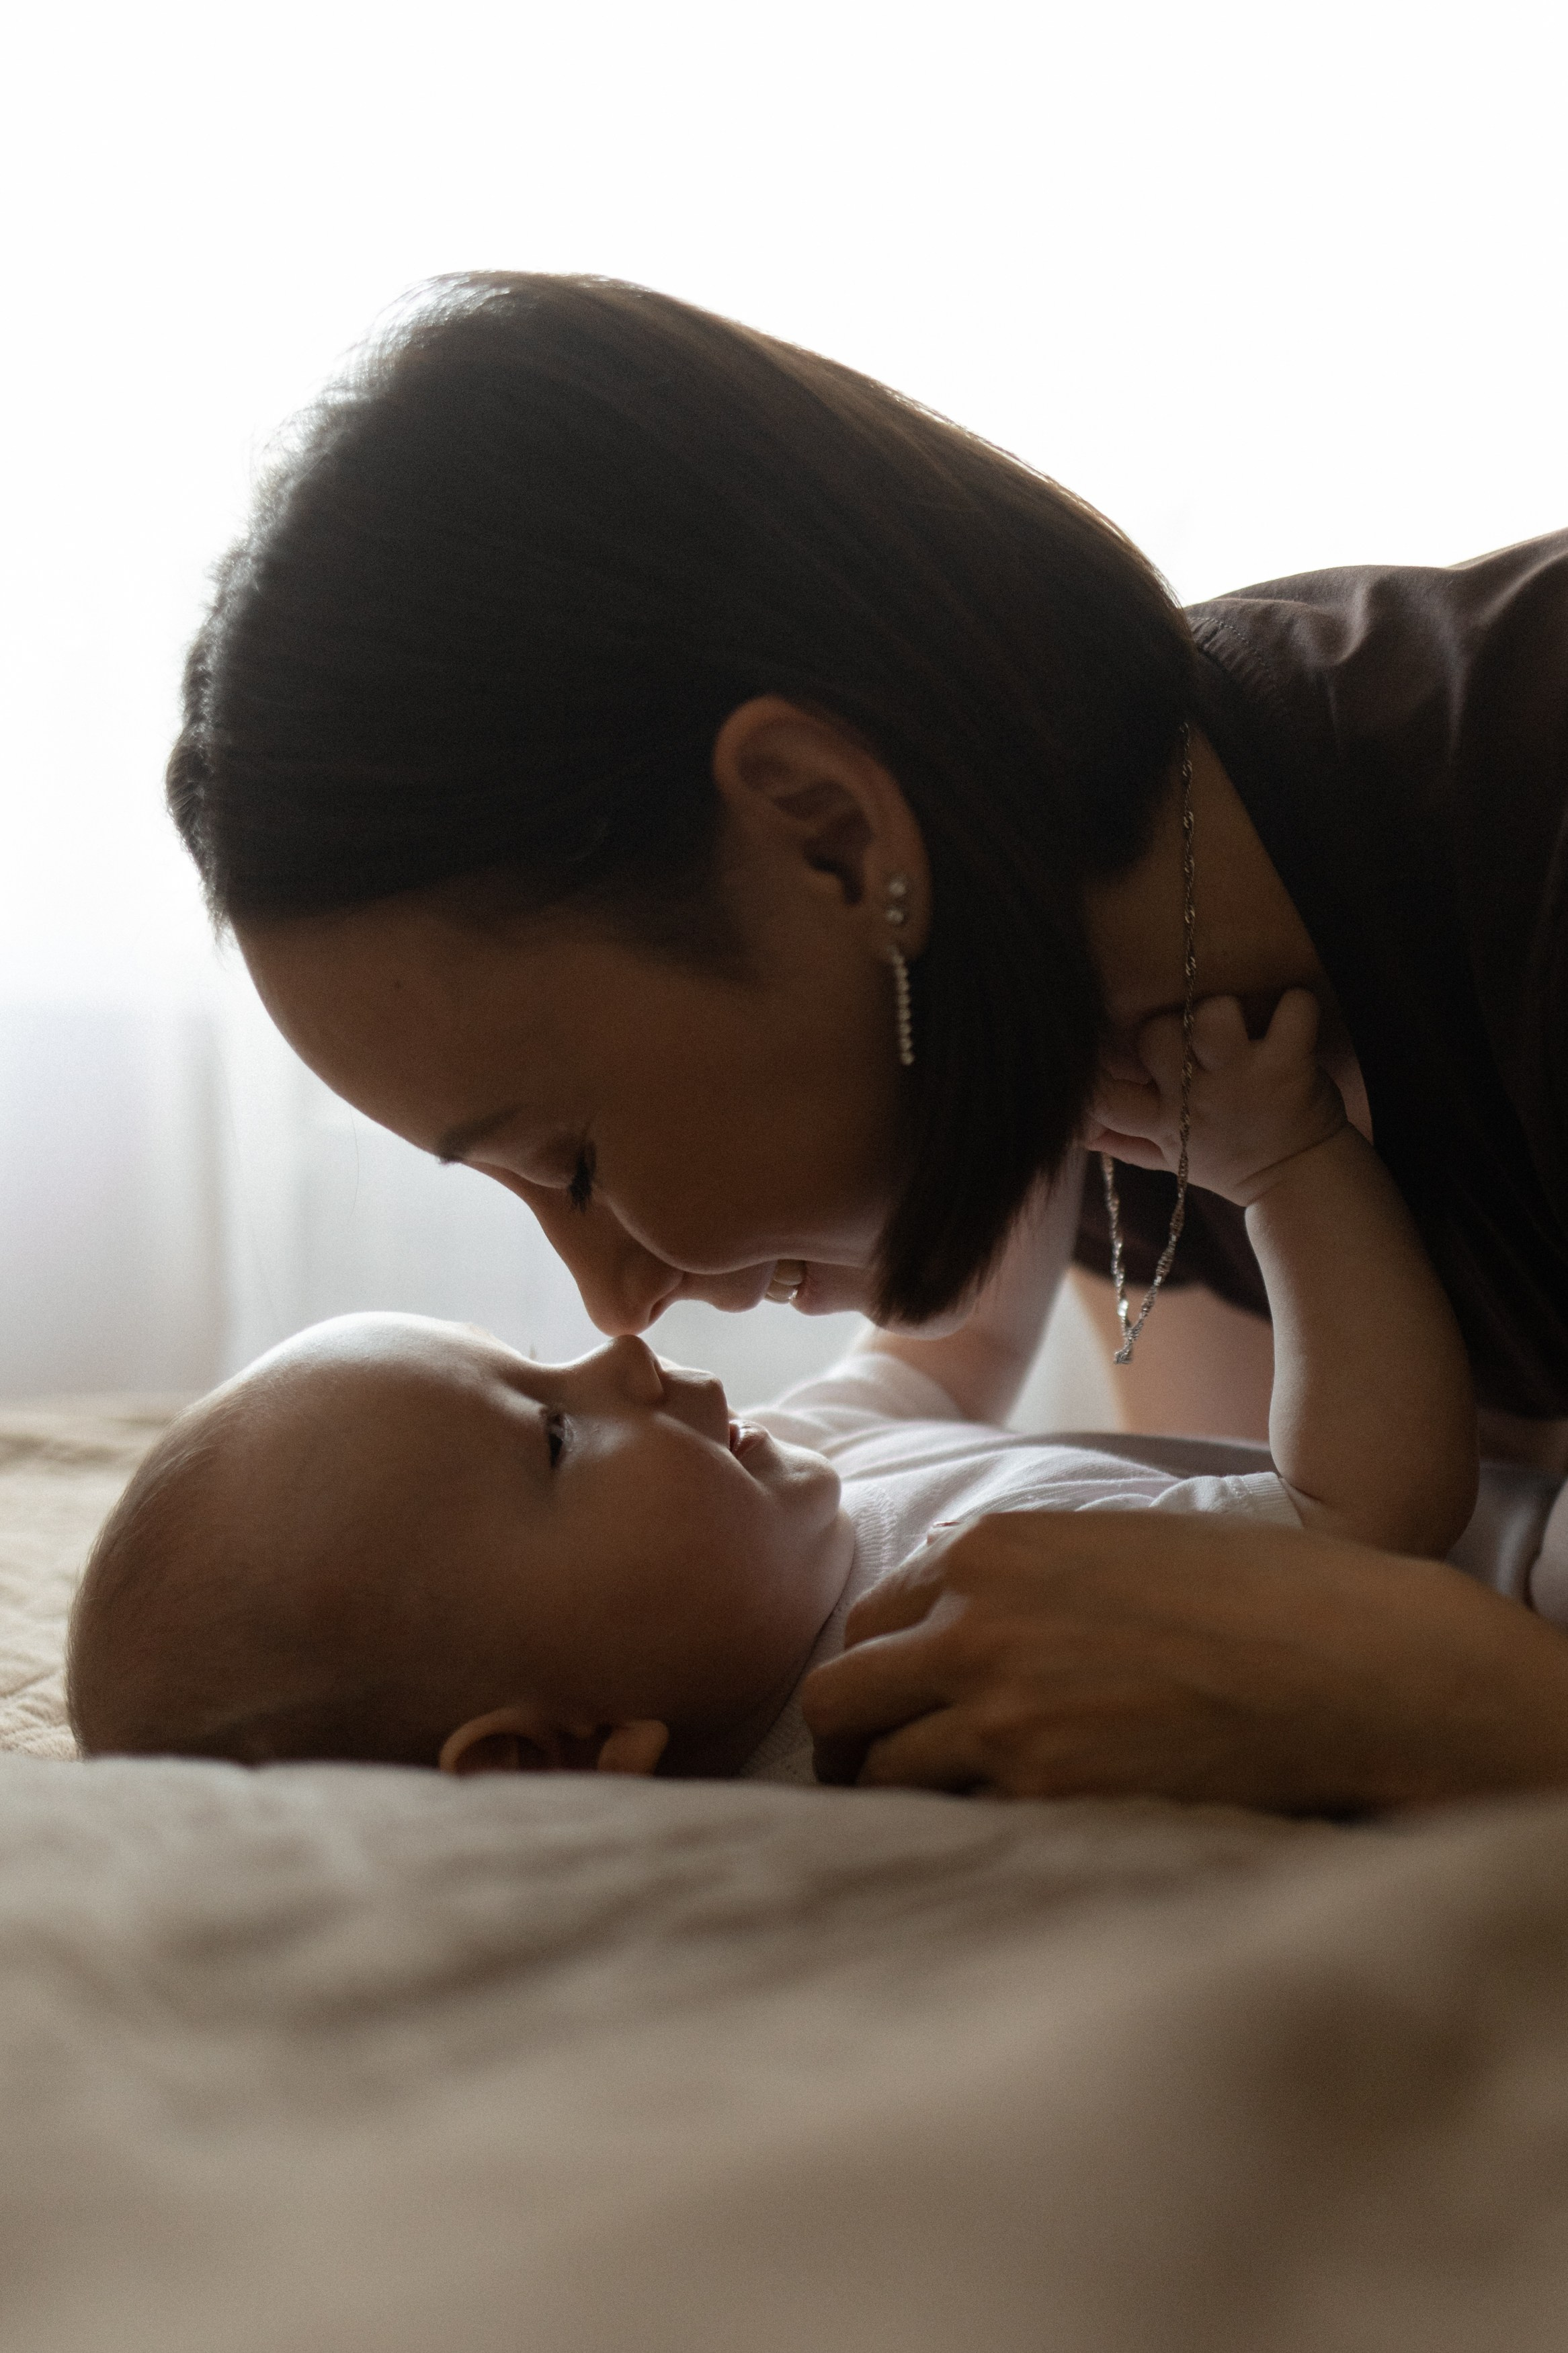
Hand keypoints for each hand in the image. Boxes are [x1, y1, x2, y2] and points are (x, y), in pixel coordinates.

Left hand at [801, 1509, 1567, 1810]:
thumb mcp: (1105, 1543)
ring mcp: (1003, 1714)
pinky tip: (988, 1842)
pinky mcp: (1047, 1792)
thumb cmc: (1243, 1594)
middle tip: (865, 1778)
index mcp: (988, 1552)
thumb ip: (1014, 1579)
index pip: (869, 1622)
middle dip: (845, 1743)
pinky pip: (955, 1826)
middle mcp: (974, 1626)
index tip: (887, 1709)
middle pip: (839, 1700)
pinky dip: (960, 1837)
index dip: (876, 1672)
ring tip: (920, 1826)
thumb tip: (948, 1625)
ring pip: (881, 1775)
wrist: (1338, 1659)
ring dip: (892, 1801)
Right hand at [1085, 990, 1346, 1206]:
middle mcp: (1195, 1098)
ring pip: (1214, 1015)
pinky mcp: (1290, 1064)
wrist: (1300, 1183)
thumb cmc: (1231, 1161)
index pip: (1103, 1097)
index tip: (1100, 1058)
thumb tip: (1077, 1130)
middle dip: (1168, 1025)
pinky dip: (1296, 1006)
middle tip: (1191, 1038)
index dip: (1093, 1071)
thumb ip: (1123, 1141)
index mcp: (1160, 1119)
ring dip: (1225, 1009)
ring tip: (1238, 1026)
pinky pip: (1291, 1010)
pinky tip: (1291, 1019)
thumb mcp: (1169, 1159)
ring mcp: (1243, 1078)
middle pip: (1156, 1034)